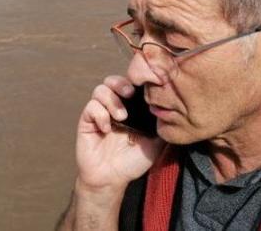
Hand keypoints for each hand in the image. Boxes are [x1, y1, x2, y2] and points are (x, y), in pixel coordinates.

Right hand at [75, 75, 164, 190]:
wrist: (111, 179)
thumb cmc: (132, 161)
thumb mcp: (155, 144)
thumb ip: (162, 127)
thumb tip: (174, 112)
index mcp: (129, 108)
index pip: (130, 84)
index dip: (135, 82)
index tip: (144, 89)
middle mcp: (113, 107)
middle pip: (112, 80)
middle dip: (121, 83)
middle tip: (129, 94)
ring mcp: (99, 113)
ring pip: (100, 90)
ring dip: (111, 100)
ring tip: (121, 117)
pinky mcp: (87, 122)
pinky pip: (90, 107)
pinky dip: (99, 114)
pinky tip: (107, 129)